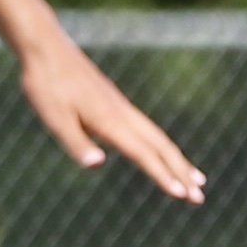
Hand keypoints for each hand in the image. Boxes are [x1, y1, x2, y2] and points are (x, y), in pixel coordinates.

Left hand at [16, 36, 205, 202]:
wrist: (46, 48)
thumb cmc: (46, 85)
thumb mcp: (54, 118)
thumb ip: (76, 142)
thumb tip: (97, 164)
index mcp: (110, 122)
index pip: (143, 154)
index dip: (163, 176)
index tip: (183, 195)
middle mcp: (123, 115)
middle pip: (161, 147)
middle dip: (182, 172)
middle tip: (200, 197)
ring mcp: (121, 107)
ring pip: (158, 137)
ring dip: (178, 160)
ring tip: (196, 178)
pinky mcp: (115, 103)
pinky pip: (147, 129)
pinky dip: (162, 146)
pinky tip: (160, 152)